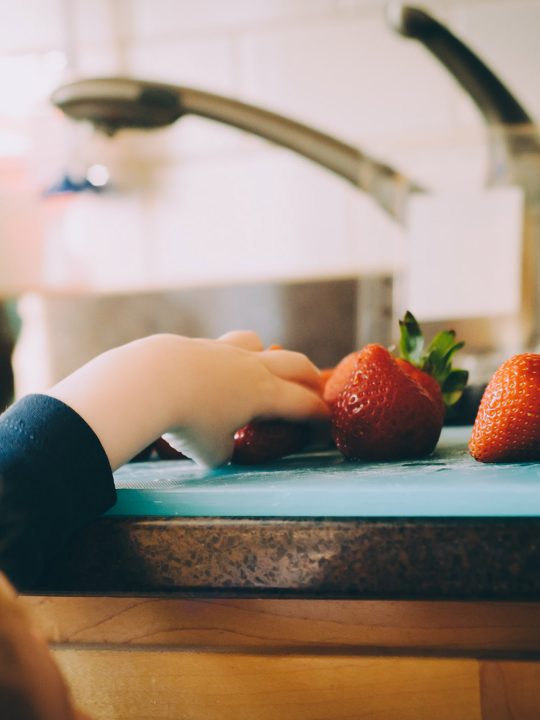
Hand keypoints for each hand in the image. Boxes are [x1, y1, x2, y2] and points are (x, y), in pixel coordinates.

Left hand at [47, 331, 328, 468]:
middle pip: (295, 363)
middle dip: (309, 377)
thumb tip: (223, 448)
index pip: (304, 404)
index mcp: (265, 394)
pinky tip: (211, 373)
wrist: (150, 381)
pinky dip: (227, 359)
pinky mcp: (197, 345)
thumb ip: (225, 451)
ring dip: (266, 355)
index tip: (327, 422)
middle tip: (315, 388)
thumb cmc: (187, 422)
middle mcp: (251, 367)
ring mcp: (224, 350)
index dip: (320, 415)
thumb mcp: (211, 452)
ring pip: (257, 343)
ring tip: (261, 369)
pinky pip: (222, 347)